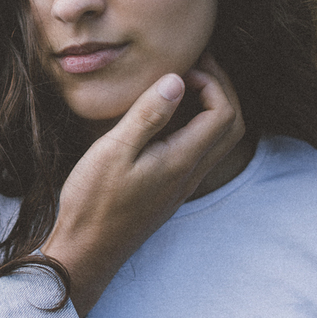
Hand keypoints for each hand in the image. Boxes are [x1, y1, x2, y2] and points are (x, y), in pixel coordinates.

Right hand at [41, 57, 244, 315]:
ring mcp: (181, 184)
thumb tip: (177, 80)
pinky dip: (194, 124)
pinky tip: (165, 115)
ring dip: (209, 106)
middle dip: (220, 89)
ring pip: (217, 140)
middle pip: (230, 125)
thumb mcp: (113, 151)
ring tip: (182, 84)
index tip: (182, 67)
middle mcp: (190, 174)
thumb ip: (148, 115)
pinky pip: (198, 151)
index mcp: (181, 161)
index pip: (223, 113)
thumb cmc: (93, 202)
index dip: (211, 81)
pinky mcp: (168, 190)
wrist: (86, 251)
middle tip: (194, 66)